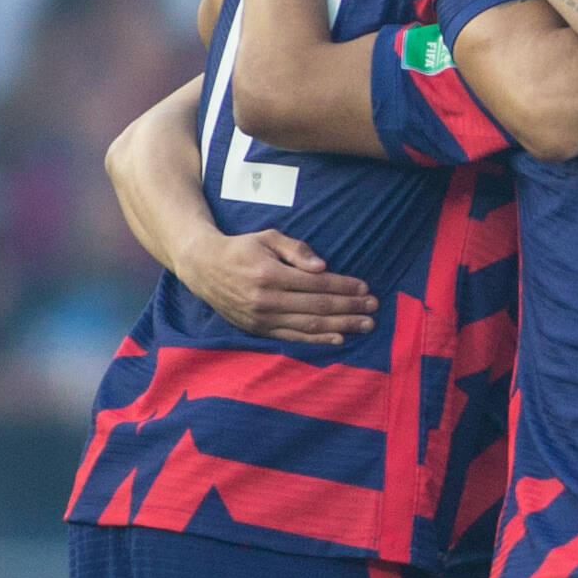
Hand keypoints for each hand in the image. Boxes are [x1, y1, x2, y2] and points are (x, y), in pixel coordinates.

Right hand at [182, 229, 375, 345]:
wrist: (204, 268)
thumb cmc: (242, 248)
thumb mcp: (268, 238)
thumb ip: (296, 250)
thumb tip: (322, 267)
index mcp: (270, 274)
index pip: (316, 284)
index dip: (344, 287)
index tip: (365, 288)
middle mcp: (266, 300)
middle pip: (318, 306)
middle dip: (349, 308)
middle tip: (374, 308)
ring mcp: (262, 318)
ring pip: (309, 325)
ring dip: (341, 326)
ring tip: (365, 325)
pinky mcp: (259, 330)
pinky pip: (293, 337)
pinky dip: (318, 339)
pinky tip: (339, 338)